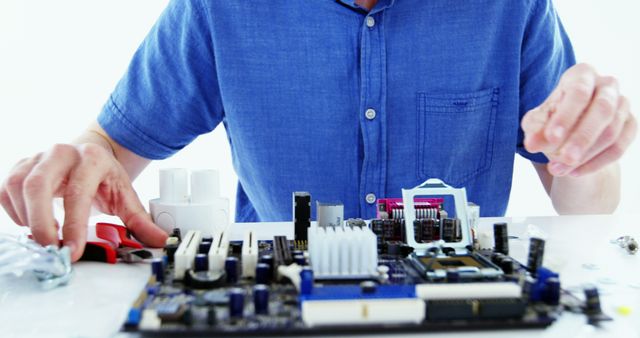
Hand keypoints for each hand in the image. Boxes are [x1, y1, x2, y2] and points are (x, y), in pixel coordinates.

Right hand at [0, 143, 166, 260]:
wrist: (91, 152)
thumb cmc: (106, 175)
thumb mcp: (126, 195)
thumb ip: (140, 220)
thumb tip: (161, 240)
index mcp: (92, 160)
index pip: (78, 193)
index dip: (73, 224)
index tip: (72, 250)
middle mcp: (62, 154)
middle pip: (38, 184)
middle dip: (40, 221)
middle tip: (49, 248)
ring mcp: (38, 158)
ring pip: (18, 185)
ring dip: (26, 216)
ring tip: (45, 235)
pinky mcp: (21, 166)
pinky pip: (6, 189)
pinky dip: (13, 210)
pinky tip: (30, 222)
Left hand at [522, 63, 635, 176]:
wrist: (569, 128)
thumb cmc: (550, 117)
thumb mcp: (536, 121)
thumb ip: (534, 129)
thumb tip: (532, 144)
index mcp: (582, 74)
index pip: (579, 92)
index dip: (566, 116)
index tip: (551, 138)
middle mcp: (607, 85)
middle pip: (603, 110)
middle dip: (582, 137)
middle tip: (564, 159)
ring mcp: (622, 104)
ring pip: (612, 132)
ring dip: (585, 155)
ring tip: (557, 169)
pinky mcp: (630, 124)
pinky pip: (619, 147)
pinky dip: (596, 163)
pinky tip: (574, 172)